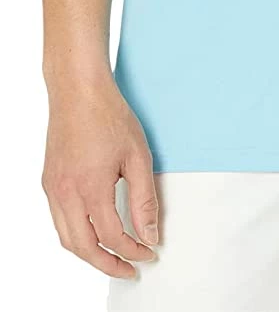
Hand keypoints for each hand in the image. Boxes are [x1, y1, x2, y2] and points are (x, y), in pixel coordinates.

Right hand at [41, 71, 159, 280]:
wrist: (78, 89)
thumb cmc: (109, 115)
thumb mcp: (138, 156)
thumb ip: (144, 199)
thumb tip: (150, 234)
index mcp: (91, 188)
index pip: (114, 236)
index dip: (134, 250)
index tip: (149, 253)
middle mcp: (66, 193)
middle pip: (84, 248)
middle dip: (108, 264)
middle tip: (129, 269)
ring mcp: (53, 188)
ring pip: (67, 238)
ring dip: (89, 254)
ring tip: (111, 257)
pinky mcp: (48, 181)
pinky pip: (59, 220)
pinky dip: (75, 234)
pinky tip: (92, 230)